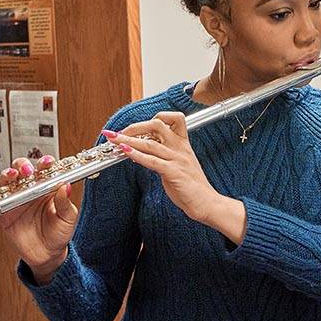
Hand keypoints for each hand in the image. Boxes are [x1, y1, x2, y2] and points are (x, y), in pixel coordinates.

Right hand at [0, 155, 78, 283]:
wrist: (47, 254)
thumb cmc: (59, 233)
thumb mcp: (68, 219)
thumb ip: (65, 203)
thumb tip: (66, 186)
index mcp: (47, 187)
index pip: (45, 170)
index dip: (44, 162)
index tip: (46, 162)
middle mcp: (30, 190)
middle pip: (22, 170)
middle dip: (22, 166)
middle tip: (26, 171)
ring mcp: (16, 200)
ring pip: (7, 181)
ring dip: (7, 175)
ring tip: (11, 176)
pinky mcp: (4, 213)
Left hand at [102, 112, 219, 224]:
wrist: (207, 203)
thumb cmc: (192, 187)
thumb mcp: (180, 164)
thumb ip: (165, 155)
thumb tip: (145, 150)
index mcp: (184, 143)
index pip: (174, 118)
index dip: (155, 117)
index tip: (139, 126)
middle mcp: (181, 148)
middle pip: (157, 125)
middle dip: (135, 126)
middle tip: (119, 132)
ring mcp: (177, 159)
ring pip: (150, 143)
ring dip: (127, 140)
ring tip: (113, 139)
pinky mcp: (173, 173)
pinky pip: (152, 161)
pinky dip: (135, 155)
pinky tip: (124, 151)